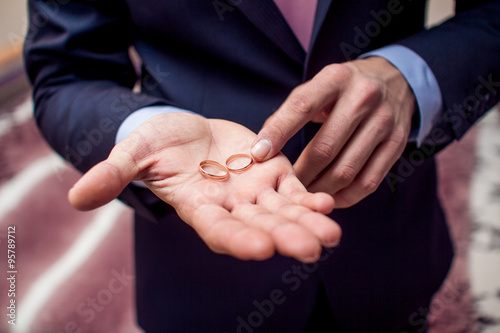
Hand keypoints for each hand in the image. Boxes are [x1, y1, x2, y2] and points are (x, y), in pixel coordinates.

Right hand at [68, 113, 340, 261]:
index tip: (260, 249)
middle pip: (259, 226)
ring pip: (282, 212)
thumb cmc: (158, 143)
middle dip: (284, 237)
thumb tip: (76, 198)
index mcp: (199, 208)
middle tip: (312, 248)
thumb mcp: (134, 153)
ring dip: (307, 222)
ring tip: (332, 232)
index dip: (237, 239)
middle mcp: (230, 207)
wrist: (187, 130)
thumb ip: (113, 174)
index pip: (218, 230)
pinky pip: (292, 188)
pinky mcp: (270, 172)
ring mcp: (253, 192)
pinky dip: (308, 196)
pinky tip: (327, 201)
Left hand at [251, 57, 415, 207]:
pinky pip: (368, 182)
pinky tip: (328, 197)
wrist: (396, 79)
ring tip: (303, 195)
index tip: (258, 155)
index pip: (302, 106)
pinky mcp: (397, 143)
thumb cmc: (344, 88)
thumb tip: (262, 148)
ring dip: (319, 190)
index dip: (278, 132)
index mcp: (336, 78)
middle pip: (325, 148)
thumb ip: (291, 111)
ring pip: (346, 170)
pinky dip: (345, 197)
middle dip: (299, 174)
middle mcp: (364, 97)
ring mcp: (385, 121)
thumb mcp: (319, 85)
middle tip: (282, 186)